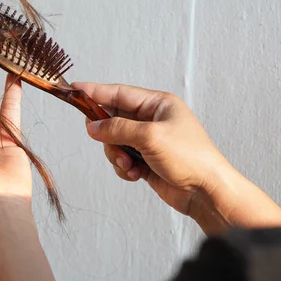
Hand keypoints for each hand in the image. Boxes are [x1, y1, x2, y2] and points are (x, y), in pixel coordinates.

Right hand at [72, 82, 280, 233]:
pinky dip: (124, 167)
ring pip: (114, 141)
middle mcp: (152, 120)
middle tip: (104, 140)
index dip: (96, 91)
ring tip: (130, 165)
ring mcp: (148, 141)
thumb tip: (93, 127)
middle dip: (107, 133)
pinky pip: (122, 159)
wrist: (206, 192)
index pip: (120, 93)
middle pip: (113, 118)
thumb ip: (117, 128)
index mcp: (158, 104)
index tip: (74, 88)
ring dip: (116, 154)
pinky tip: (136, 174)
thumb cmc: (189, 157)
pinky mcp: (146, 160)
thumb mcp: (150, 137)